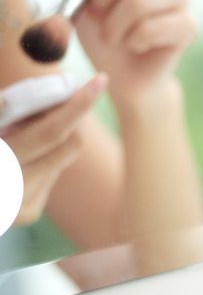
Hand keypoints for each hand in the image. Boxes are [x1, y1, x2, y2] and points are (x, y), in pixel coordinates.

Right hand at [0, 74, 106, 224]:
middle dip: (72, 115)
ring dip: (53, 137)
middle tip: (64, 94)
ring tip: (22, 130)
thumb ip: (8, 110)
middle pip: (70, 142)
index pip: (52, 131)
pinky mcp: (29, 213)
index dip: (78, 105)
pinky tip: (19, 157)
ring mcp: (22, 205)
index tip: (100, 81)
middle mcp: (11, 185)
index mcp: (3, 158)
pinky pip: (52, 173)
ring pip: (64, 155)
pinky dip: (43, 158)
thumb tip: (57, 90)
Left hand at [55, 0, 195, 111]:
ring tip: (113, 37)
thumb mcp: (79, 4)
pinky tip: (135, 47)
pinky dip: (132, 42)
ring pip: (138, 0)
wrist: (124, 77)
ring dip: (114, 24)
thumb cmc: (105, 36)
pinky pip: (150, 29)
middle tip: (95, 11)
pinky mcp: (188, 27)